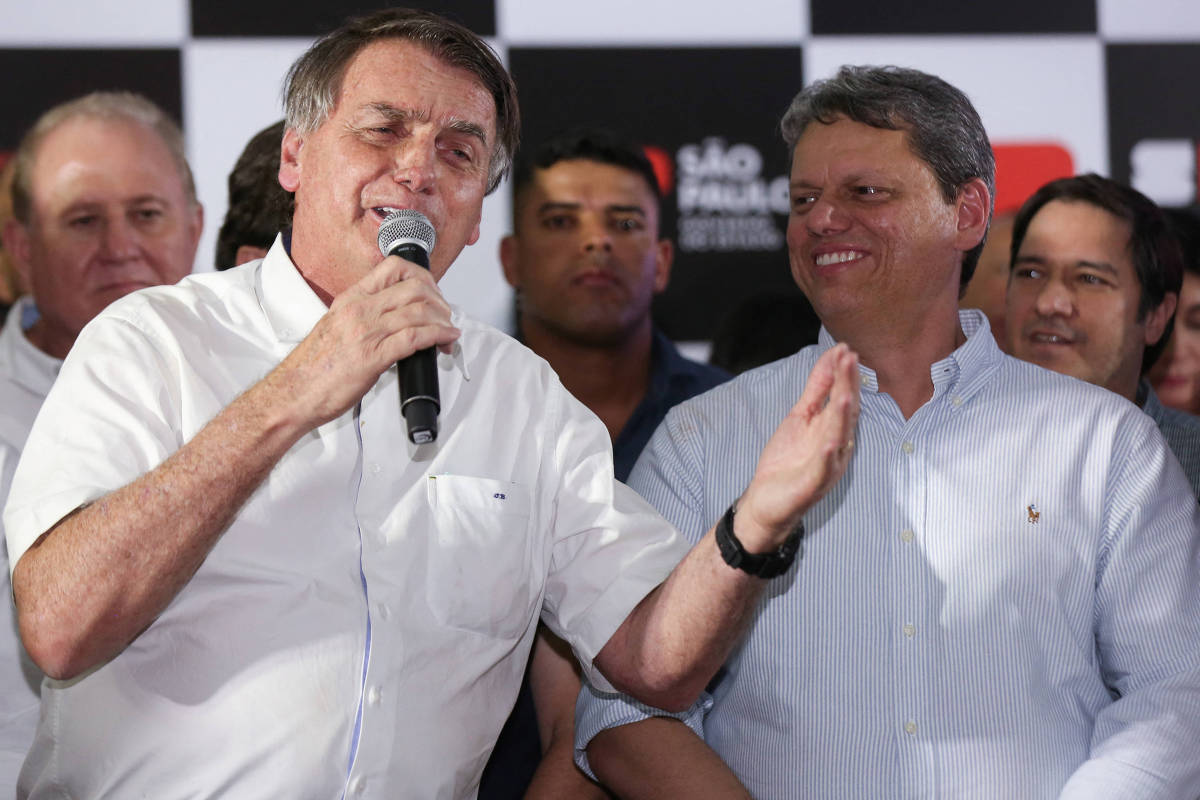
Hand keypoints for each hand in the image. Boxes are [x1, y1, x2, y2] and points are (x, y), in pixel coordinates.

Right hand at [267, 254, 460, 428]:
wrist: (293, 392)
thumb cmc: (314, 366)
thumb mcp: (337, 325)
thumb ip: (365, 316)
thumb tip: (394, 318)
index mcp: (351, 298)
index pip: (394, 267)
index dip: (423, 275)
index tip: (433, 292)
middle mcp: (360, 309)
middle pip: (415, 287)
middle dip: (440, 300)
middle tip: (445, 315)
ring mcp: (367, 332)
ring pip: (420, 311)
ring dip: (443, 320)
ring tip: (449, 331)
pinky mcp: (373, 357)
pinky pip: (416, 338)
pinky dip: (439, 336)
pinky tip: (446, 340)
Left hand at [737, 343, 859, 549]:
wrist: (767, 500)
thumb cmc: (787, 459)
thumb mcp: (800, 416)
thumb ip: (816, 389)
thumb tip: (832, 358)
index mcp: (834, 428)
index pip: (843, 396)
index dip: (845, 375)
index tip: (846, 350)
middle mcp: (837, 445)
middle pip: (845, 413)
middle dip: (848, 387)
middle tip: (850, 360)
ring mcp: (828, 466)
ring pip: (839, 438)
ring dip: (842, 416)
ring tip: (845, 394)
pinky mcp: (814, 485)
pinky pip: (823, 470)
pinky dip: (828, 457)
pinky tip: (831, 443)